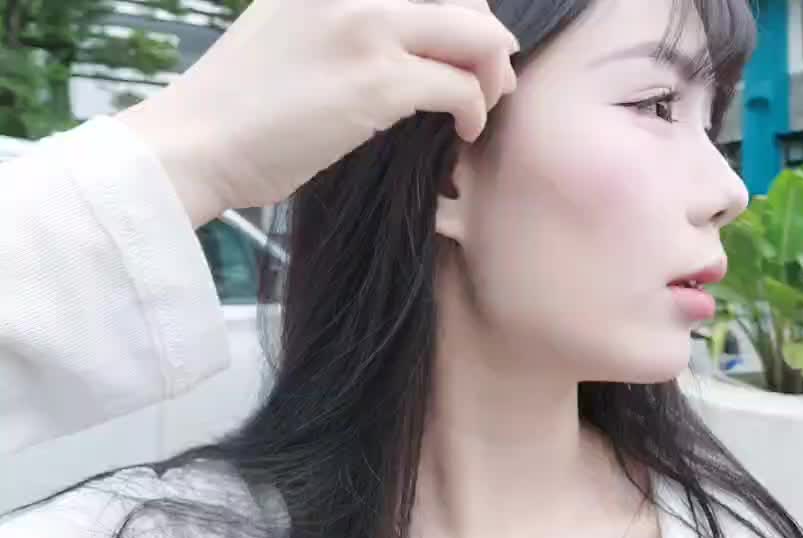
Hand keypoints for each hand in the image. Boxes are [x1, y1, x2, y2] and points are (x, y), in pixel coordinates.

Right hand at [118, 0, 518, 225]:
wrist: (193, 143)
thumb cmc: (239, 104)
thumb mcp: (291, 28)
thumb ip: (345, 19)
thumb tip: (406, 38)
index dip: (460, 9)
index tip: (460, 43)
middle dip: (488, 38)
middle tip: (488, 76)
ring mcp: (367, 27)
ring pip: (477, 34)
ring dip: (493, 73)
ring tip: (482, 103)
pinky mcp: (378, 80)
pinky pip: (461, 87)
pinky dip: (475, 110)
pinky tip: (461, 131)